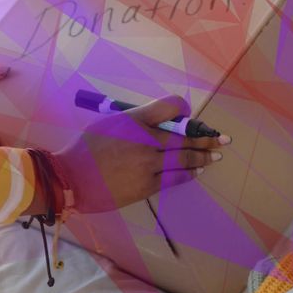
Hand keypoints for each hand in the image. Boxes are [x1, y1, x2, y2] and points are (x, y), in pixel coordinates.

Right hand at [29, 96, 230, 214]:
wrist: (70, 179)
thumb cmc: (85, 150)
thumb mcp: (108, 124)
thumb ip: (135, 121)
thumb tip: (158, 124)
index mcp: (133, 119)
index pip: (169, 107)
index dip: (183, 109)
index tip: (189, 114)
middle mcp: (144, 139)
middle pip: (184, 136)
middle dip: (206, 137)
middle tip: (222, 139)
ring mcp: (147, 164)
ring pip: (183, 159)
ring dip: (202, 157)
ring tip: (214, 156)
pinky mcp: (146, 185)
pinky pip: (174, 178)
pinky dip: (187, 174)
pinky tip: (196, 172)